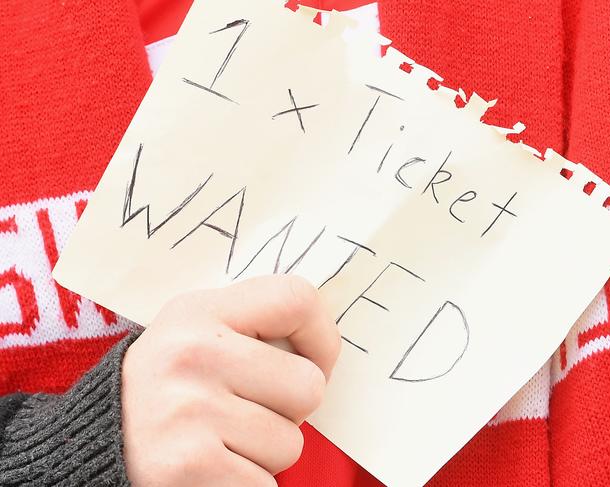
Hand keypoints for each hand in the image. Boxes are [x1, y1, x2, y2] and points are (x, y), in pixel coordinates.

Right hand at [121, 275, 340, 486]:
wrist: (98, 442)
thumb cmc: (169, 385)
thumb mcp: (196, 333)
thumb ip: (253, 325)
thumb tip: (324, 348)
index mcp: (199, 313)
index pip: (296, 299)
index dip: (323, 336)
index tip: (315, 361)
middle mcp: (192, 356)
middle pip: (308, 386)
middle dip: (290, 409)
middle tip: (248, 410)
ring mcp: (190, 413)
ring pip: (290, 443)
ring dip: (266, 452)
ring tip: (221, 440)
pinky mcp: (191, 468)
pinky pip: (266, 484)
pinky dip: (247, 484)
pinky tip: (211, 468)